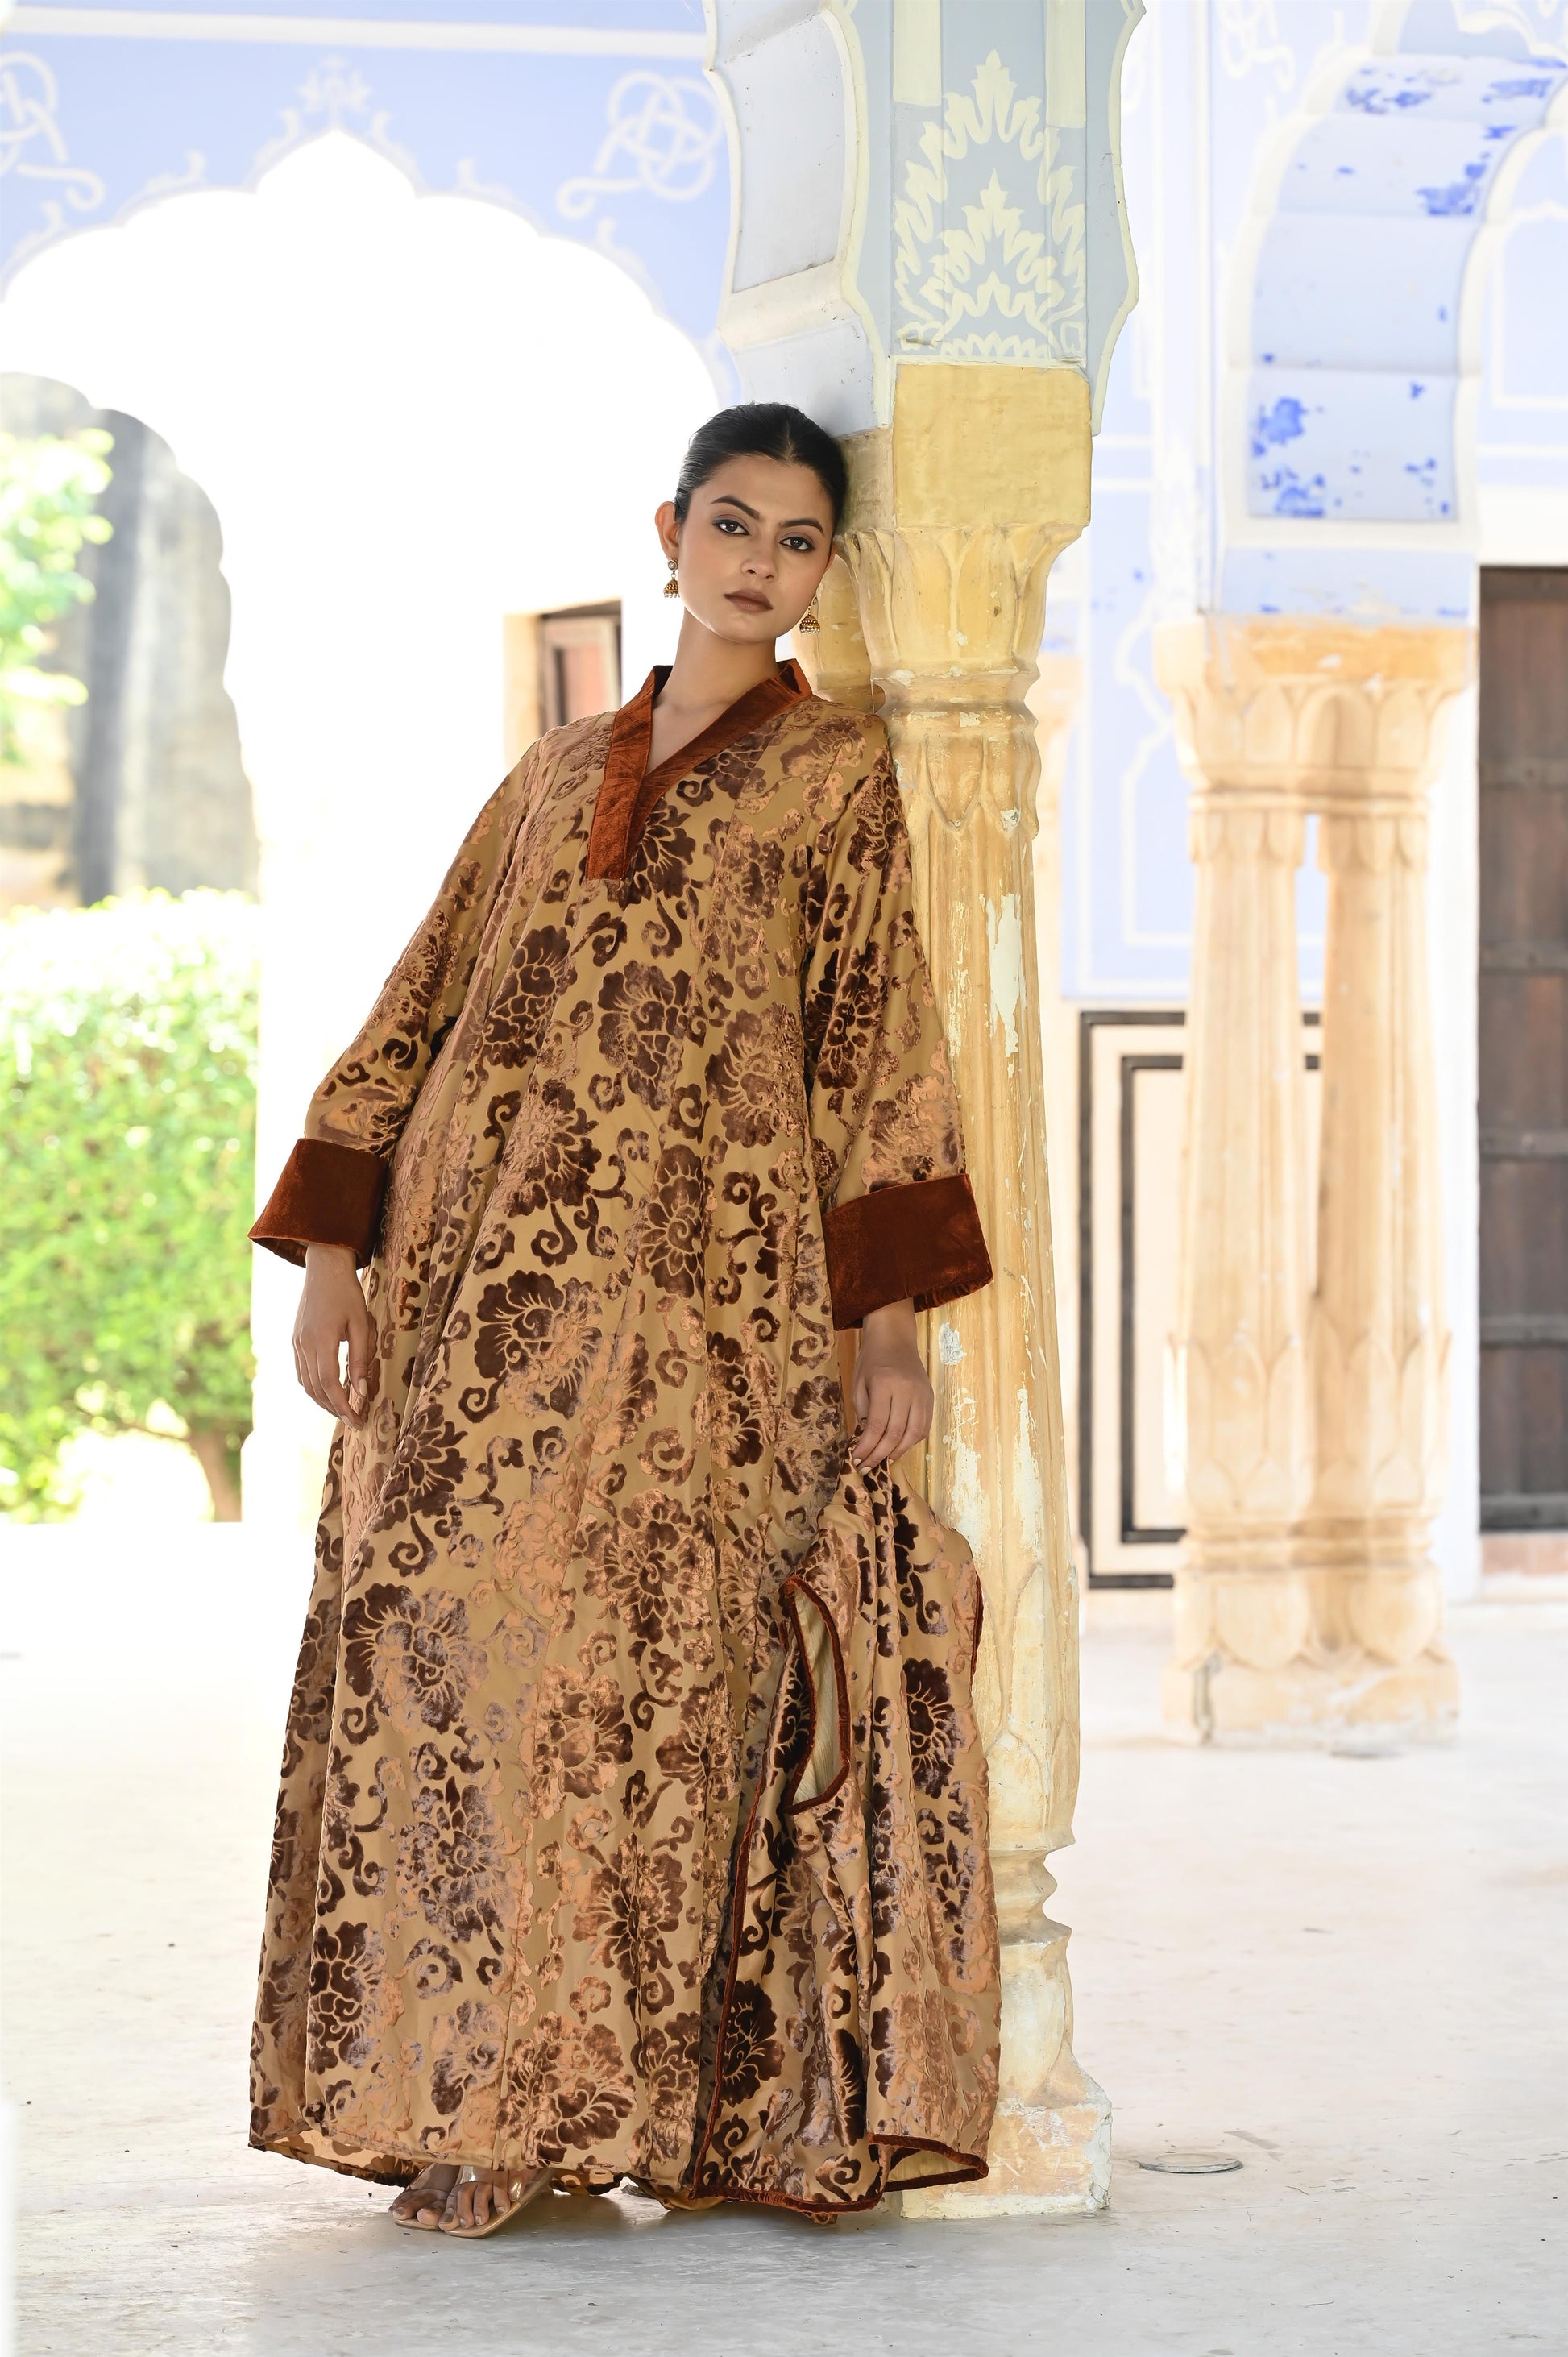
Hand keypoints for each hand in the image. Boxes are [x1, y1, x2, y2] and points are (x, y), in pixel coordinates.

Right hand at [294, 1244, 371, 1426]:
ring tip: (343, 1410)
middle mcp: (303, 1345)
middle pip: (315, 1389)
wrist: (324, 1268)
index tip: (357, 1420)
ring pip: (306, 1383)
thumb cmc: (347, 1293)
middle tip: (354, 1420)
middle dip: (334, 1408)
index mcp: (321, 1341)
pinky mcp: (295, 1340)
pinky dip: (313, 1386)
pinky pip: (301, 1371)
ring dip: (323, 1400)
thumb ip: (361, 1359)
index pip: (329, 1385)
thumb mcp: (361, 1324)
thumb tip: (362, 1390)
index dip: (342, 1406)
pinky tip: (328, 1391)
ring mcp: (296, 1343)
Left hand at [850, 1297, 931, 1468]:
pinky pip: (924, 1427)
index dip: (867, 1447)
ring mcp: (922, 1395)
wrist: (895, 1338)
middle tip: (868, 1467)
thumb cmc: (872, 1360)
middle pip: (896, 1433)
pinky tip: (899, 1446)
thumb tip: (867, 1441)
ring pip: (914, 1434)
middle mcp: (907, 1391)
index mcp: (885, 1385)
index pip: (877, 1425)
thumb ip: (863, 1412)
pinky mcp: (930, 1398)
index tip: (857, 1459)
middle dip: (880, 1454)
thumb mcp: (858, 1383)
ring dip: (898, 1451)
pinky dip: (912, 1441)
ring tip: (883, 1460)